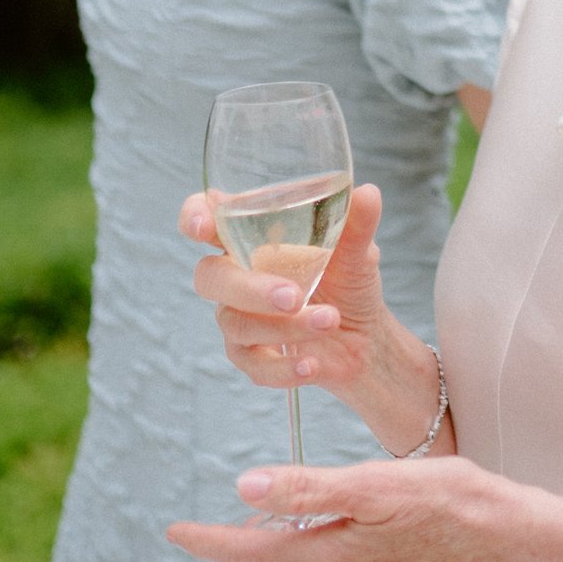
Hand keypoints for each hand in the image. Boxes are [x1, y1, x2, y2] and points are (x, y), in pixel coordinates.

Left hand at [166, 457, 562, 561]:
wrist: (510, 537)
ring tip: (260, 527)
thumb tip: (245, 488)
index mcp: (329, 561)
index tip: (176, 531)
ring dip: (275, 554)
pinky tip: (321, 539)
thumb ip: (306, 488)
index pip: (250, 553)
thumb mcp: (373, 483)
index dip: (209, 540)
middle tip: (207, 530)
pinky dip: (312, 560)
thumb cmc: (450, 500)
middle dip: (237, 549)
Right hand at [179, 182, 395, 395]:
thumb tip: (367, 194)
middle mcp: (236, 275)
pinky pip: (252, 364)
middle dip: (248, 288)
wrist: (366, 338)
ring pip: (236, 323)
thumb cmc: (349, 281)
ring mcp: (239, 317)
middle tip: (292, 296)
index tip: (204, 228)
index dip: (195, 217)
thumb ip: (357, 223)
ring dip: (285, 327)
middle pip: (210, 277)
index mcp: (251, 238)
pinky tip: (311, 364)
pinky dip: (282, 367)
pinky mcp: (252, 356)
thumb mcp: (358, 250)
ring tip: (330, 320)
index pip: (207, 218)